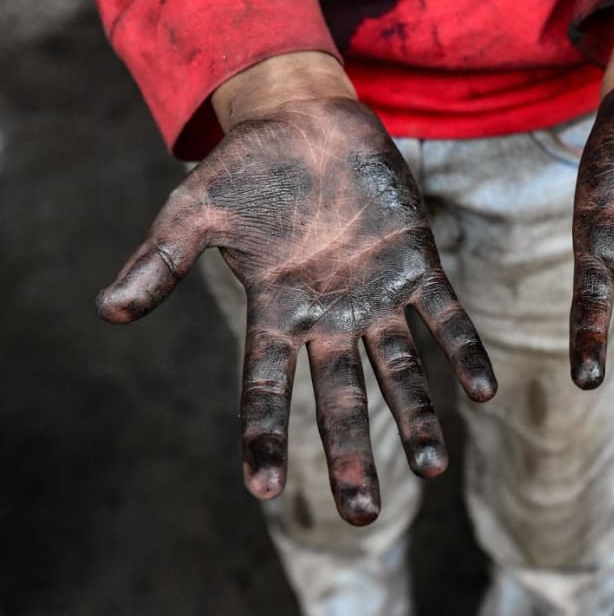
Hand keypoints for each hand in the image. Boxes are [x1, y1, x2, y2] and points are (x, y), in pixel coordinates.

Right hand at [97, 66, 495, 523]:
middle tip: (364, 514)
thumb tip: (109, 311)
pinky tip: (483, 389)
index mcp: (277, 313)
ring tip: (434, 467)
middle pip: (340, 397)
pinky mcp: (418, 266)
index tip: (266, 490)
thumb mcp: (194, 211)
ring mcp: (378, 296)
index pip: (267, 387)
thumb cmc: (248, 167)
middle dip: (352, 452)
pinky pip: (446, 316)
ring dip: (417, 416)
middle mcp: (330, 318)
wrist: (307, 120)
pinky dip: (463, 350)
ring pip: (400, 369)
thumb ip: (162, 260)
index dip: (265, 437)